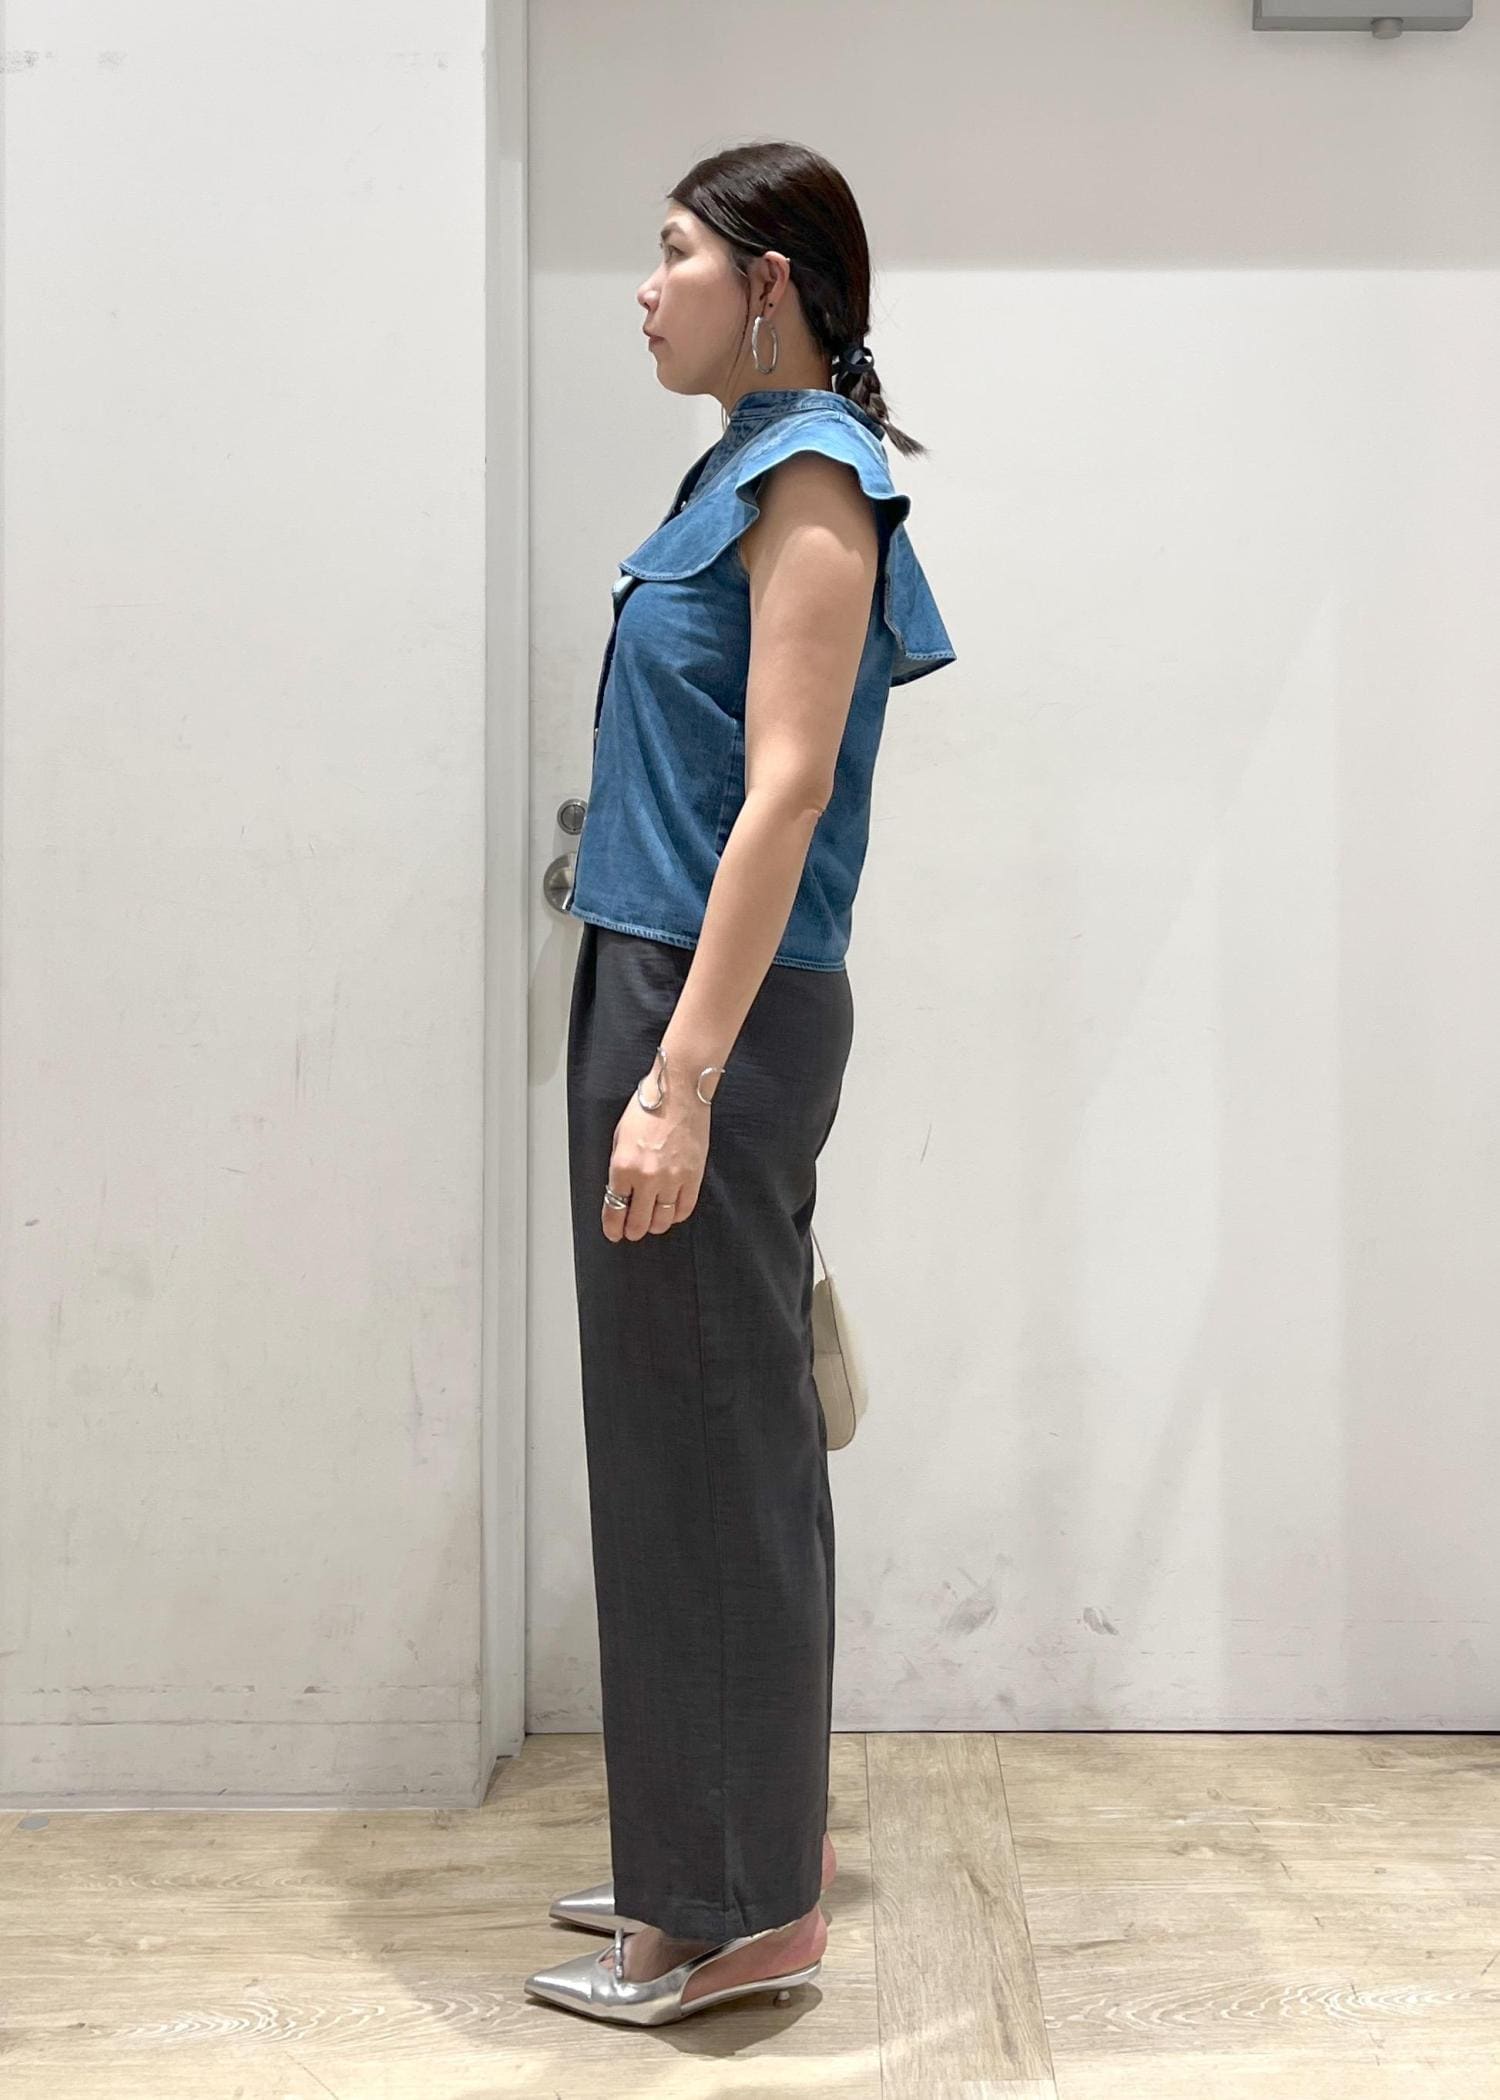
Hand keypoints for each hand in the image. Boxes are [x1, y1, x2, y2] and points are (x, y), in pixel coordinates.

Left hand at [602, 1060, 712, 1242]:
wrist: (679, 1091)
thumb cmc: (649, 1107)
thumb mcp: (620, 1137)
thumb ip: (619, 1167)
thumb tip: (620, 1191)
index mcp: (623, 1166)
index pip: (615, 1209)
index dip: (613, 1227)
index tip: (614, 1233)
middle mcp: (647, 1177)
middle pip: (638, 1222)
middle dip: (632, 1231)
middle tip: (631, 1232)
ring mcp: (673, 1178)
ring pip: (662, 1220)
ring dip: (654, 1226)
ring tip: (651, 1223)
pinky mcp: (693, 1176)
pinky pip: (685, 1208)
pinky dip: (676, 1215)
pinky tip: (670, 1212)